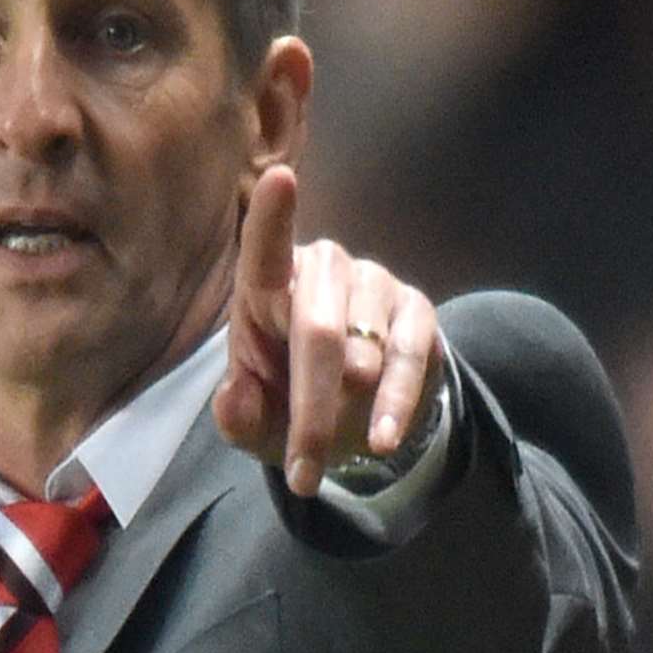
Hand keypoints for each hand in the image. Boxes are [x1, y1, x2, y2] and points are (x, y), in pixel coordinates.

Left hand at [213, 166, 442, 495]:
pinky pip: (410, 357)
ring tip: (342, 449)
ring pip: (365, 350)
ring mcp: (374, 284)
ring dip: (351, 412)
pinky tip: (383, 438)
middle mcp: (323, 270)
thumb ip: (236, 415)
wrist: (353, 419)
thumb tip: (236, 396)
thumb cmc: (286, 406)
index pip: (266, 249)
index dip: (272, 218)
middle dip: (310, 409)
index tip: (280, 180)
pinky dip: (395, 405)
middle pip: (319, 331)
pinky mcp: (417, 310)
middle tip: (303, 472)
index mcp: (266, 286)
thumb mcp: (253, 423)